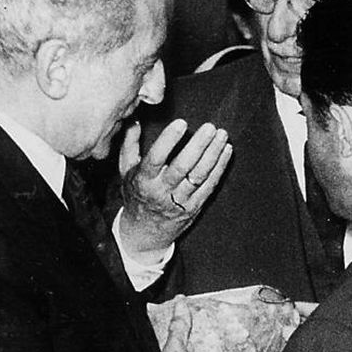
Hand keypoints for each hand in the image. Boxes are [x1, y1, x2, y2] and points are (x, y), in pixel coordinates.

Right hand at [116, 119, 231, 254]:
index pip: (156, 158)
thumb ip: (129, 144)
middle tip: (210, 127)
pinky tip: (226, 151)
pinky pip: (210, 186)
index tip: (181, 122)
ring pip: (199, 176)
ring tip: (222, 135)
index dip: (169, 140)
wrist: (144, 233)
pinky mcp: (194, 207)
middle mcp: (162, 191)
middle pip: (183, 167)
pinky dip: (220, 168)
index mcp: (143, 180)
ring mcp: (180, 201)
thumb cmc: (136, 194)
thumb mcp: (125, 171)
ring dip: (213, 154)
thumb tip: (134, 119)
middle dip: (198, 145)